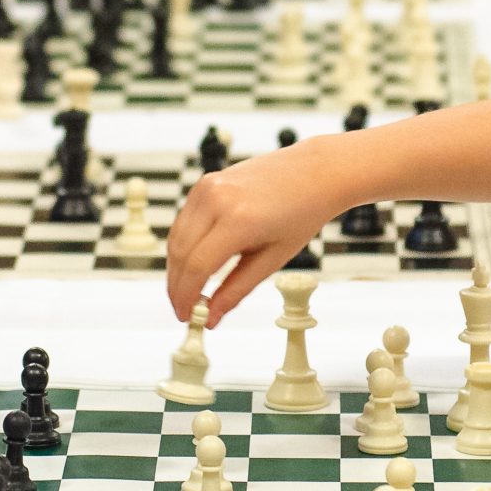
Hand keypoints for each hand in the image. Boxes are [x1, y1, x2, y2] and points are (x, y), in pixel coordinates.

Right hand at [164, 139, 351, 324]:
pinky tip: (193, 265)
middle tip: (184, 310)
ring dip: (176, 268)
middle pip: (180, 253)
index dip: (187, 296)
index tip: (188, 317)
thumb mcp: (273, 259)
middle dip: (176, 286)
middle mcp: (217, 199)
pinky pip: (184, 221)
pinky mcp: (204, 183)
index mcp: (239, 219)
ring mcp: (207, 187)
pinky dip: (183, 246)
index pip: (197, 266)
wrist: (313, 172)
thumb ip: (237, 290)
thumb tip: (211, 318)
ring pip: (176, 237)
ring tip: (188, 292)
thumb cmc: (301, 214)